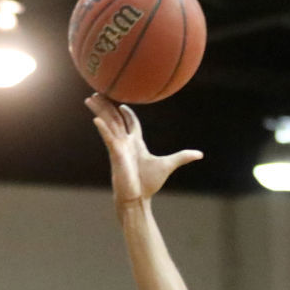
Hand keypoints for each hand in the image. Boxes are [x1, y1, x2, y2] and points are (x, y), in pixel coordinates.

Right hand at [87, 95, 201, 204]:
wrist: (138, 197)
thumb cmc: (149, 184)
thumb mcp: (169, 165)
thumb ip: (183, 157)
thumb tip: (200, 154)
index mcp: (136, 143)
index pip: (129, 123)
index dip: (127, 112)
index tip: (122, 104)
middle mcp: (125, 142)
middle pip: (114, 119)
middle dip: (107, 106)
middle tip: (98, 92)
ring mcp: (118, 147)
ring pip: (108, 124)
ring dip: (100, 110)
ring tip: (90, 98)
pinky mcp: (115, 154)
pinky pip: (108, 138)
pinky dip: (103, 128)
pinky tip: (96, 120)